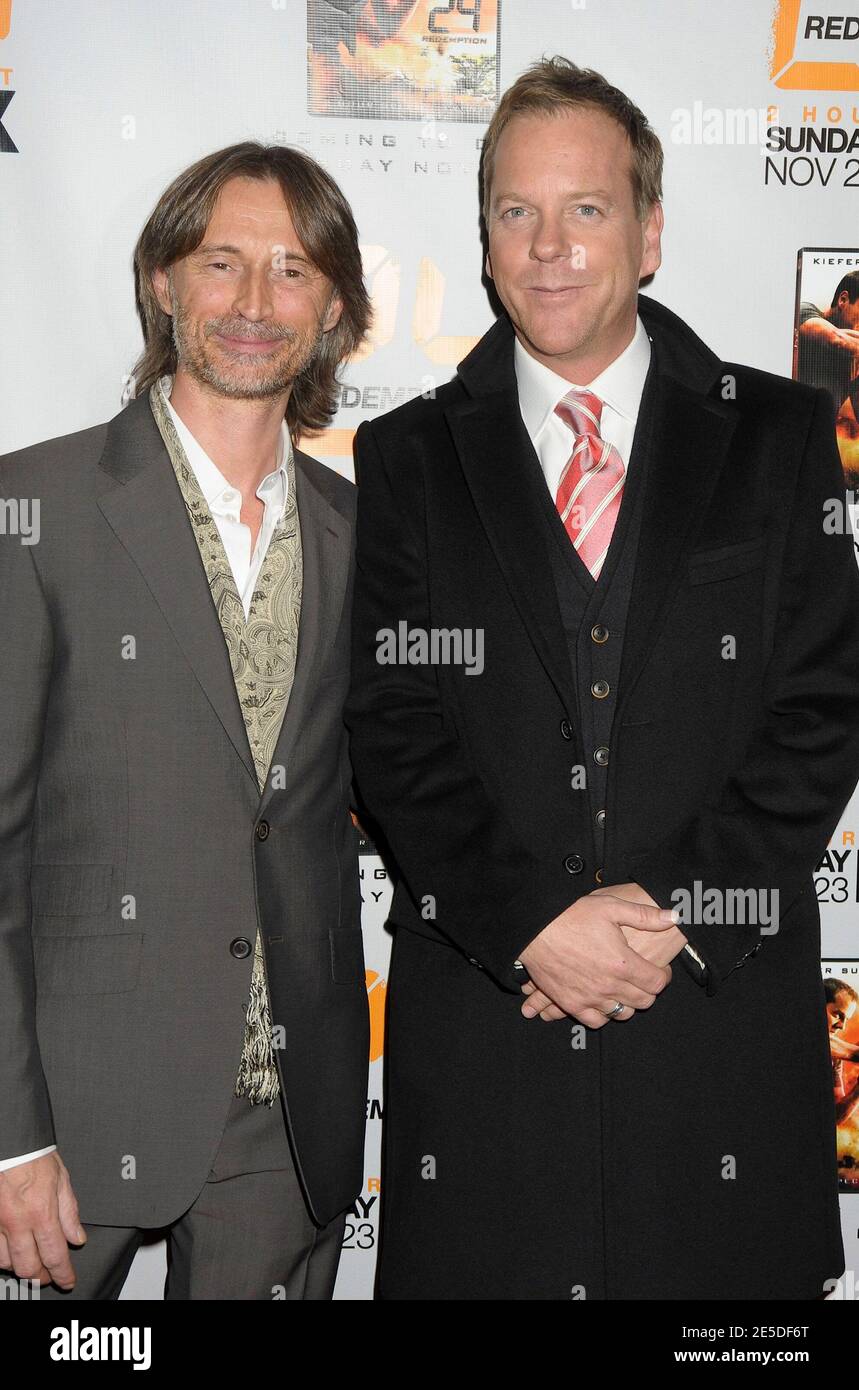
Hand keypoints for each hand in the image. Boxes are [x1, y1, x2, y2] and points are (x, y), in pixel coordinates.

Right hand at [0, 1152, 85, 1288]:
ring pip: (6, 1263)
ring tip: (29, 1259)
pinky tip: (10, 1249)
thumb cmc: (32, 1155)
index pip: (55, 1256)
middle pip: (28, 1268)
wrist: (9, 1142)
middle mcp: (17, 1223)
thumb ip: (69, 1212)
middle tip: (48, 1274)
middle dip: (41, 1276)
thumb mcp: (61, 1179)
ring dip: (19, 1265)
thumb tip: (77, 1237)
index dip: (63, 1274)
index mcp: (41, 1212)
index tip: (67, 1280)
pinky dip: (1, 1255)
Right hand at [517, 887, 678, 1027]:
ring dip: (628, 1002)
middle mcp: (609, 985)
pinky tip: (604, 1001)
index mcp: (622, 963)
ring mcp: (589, 997)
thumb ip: (644, 915)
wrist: (534, 930)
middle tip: (643, 978)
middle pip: (643, 1001)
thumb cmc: (571, 916)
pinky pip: (596, 1020)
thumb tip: (673, 917)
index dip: (663, 976)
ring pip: (622, 1013)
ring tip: (624, 988)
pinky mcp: (571, 1004)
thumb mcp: (610, 907)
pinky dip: (604, 1014)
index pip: (657, 982)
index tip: (660, 969)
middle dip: (649, 990)